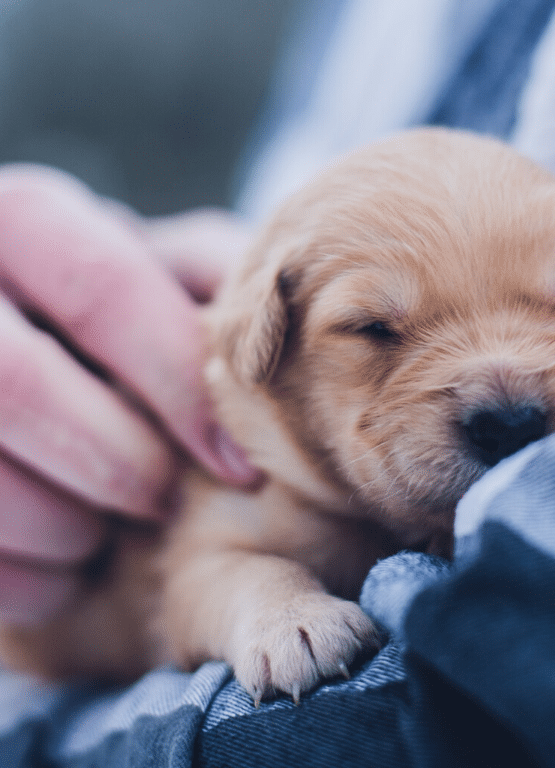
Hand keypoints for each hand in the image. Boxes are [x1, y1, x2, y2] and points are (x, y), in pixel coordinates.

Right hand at [0, 167, 260, 623]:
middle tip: (158, 501)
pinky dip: (16, 578)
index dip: (179, 385)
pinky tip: (58, 574)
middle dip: (111, 462)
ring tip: (101, 536)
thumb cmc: (108, 314)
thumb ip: (210, 273)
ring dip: (56, 526)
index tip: (239, 465)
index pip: (105, 291)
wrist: (12, 341)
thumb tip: (284, 306)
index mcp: (25, 220)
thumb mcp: (155, 266)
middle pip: (14, 382)